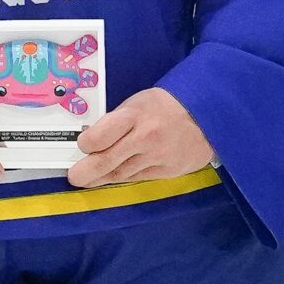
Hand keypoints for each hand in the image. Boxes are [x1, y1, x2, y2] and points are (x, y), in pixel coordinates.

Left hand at [68, 86, 212, 188]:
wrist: (209, 116)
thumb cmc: (167, 106)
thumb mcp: (139, 103)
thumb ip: (117, 121)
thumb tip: (94, 141)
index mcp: (135, 115)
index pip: (101, 135)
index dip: (87, 143)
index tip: (83, 145)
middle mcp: (145, 137)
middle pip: (108, 160)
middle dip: (86, 171)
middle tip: (74, 177)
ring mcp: (158, 157)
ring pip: (122, 173)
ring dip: (102, 178)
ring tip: (88, 181)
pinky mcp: (168, 171)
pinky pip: (139, 177)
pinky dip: (123, 178)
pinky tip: (113, 178)